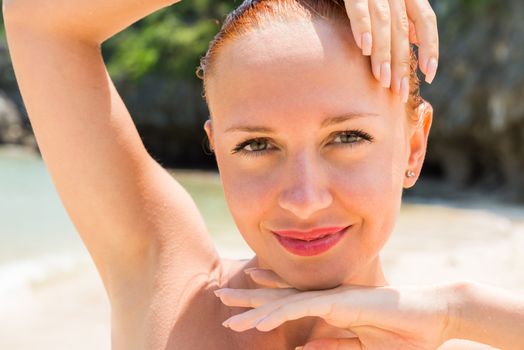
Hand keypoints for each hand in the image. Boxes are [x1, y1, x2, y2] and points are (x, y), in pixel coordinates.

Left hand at [215, 268, 452, 349]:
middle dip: (249, 298)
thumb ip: (332, 345)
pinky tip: (258, 322)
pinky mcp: (341, 302)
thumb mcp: (360, 346)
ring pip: (284, 301)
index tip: (240, 306)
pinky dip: (278, 313)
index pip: (290, 303)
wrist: (433, 318)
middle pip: (279, 297)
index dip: (264, 302)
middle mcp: (327, 298)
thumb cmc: (402, 333)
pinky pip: (302, 308)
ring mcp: (333, 298)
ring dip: (254, 307)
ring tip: (227, 313)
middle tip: (220, 297)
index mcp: (331, 306)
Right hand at [344, 0, 438, 99]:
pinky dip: (363, 27)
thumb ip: (404, 15)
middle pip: (403, 29)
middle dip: (402, 62)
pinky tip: (365, 48)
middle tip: (399, 91)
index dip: (431, 47)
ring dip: (383, 53)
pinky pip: (359, 8)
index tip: (429, 74)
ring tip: (382, 79)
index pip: (426, 20)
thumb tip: (417, 39)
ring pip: (384, 23)